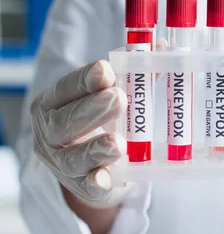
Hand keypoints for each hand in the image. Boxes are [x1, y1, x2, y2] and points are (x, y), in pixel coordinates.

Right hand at [31, 60, 127, 207]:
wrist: (94, 171)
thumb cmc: (101, 124)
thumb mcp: (107, 97)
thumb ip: (131, 73)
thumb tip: (161, 46)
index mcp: (54, 104)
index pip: (65, 89)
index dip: (84, 80)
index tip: (105, 70)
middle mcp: (51, 133)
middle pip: (66, 121)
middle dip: (93, 109)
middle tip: (119, 98)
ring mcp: (63, 163)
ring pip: (75, 157)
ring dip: (95, 149)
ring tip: (117, 143)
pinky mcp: (81, 187)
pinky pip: (87, 186)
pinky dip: (95, 182)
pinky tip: (105, 178)